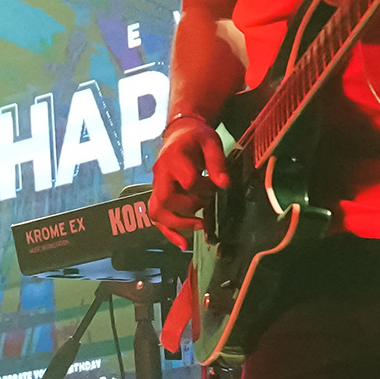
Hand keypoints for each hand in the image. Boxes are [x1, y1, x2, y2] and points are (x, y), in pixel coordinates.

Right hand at [148, 121, 224, 244]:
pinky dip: (168, 233)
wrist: (179, 134)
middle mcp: (160, 174)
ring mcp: (156, 186)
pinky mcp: (158, 195)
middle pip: (167, 200)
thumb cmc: (196, 137)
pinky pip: (157, 218)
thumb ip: (217, 162)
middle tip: (208, 201)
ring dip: (178, 224)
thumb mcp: (210, 141)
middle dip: (190, 206)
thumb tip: (223, 184)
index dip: (204, 187)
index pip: (186, 180)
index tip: (216, 183)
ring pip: (158, 212)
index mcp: (173, 158)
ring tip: (199, 226)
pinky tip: (182, 244)